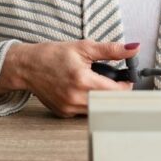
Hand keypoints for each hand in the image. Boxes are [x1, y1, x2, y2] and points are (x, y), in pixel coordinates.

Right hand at [4, 39, 137, 117]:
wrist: (27, 66)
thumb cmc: (53, 55)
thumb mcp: (83, 47)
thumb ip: (111, 50)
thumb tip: (133, 49)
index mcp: (83, 80)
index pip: (116, 92)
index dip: (126, 85)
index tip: (127, 78)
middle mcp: (76, 98)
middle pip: (108, 103)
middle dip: (115, 92)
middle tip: (114, 81)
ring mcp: (69, 108)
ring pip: (97, 109)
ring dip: (102, 99)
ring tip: (97, 84)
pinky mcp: (64, 113)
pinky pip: (85, 112)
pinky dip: (89, 103)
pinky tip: (84, 91)